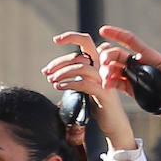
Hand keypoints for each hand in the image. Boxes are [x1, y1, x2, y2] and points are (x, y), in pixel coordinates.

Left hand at [42, 32, 136, 150]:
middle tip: (46, 72)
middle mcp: (103, 68)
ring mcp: (105, 80)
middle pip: (79, 55)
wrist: (114, 124)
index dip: (71, 36)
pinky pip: (84, 83)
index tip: (56, 39)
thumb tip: (51, 73)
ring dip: (63, 73)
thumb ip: (73, 76)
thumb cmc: (98, 105)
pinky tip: (59, 87)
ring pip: (81, 67)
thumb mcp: (84, 87)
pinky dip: (69, 83)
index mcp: (98, 63)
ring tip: (52, 80)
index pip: (85, 41)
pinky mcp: (104, 93)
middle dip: (60, 62)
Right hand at [98, 25, 160, 160]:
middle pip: (118, 55)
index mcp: (148, 55)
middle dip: (108, 56)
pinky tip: (106, 85)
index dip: (116, 34)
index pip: (130, 41)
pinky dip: (109, 82)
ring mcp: (134, 76)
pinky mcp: (132, 89)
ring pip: (115, 69)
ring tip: (104, 76)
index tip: (102, 30)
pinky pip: (117, 83)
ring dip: (106, 70)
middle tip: (103, 61)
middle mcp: (140, 64)